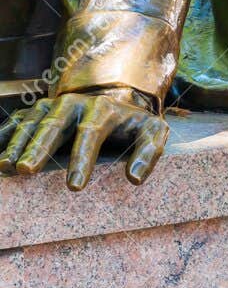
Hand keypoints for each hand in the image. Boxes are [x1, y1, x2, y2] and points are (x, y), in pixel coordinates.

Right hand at [0, 87, 167, 190]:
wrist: (119, 100)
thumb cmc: (136, 125)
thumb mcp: (153, 132)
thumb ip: (149, 152)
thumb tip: (135, 178)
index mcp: (104, 109)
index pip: (91, 133)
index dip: (82, 159)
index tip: (74, 186)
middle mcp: (75, 103)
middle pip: (54, 124)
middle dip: (39, 147)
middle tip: (26, 170)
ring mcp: (54, 105)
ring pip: (32, 122)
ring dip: (17, 142)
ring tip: (6, 166)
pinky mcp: (40, 110)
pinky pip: (20, 120)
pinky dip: (6, 133)